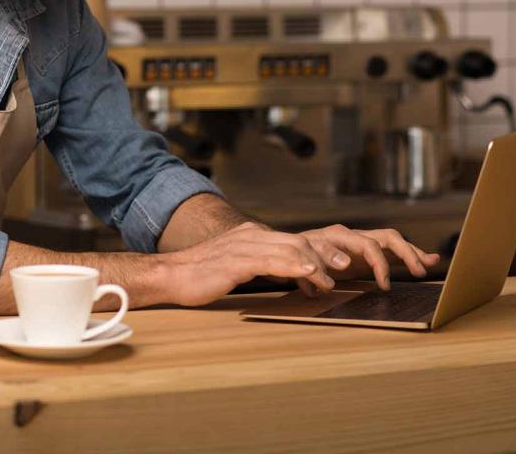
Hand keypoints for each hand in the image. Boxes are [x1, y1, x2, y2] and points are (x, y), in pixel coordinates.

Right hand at [158, 222, 336, 306]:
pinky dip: (295, 267)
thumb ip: (257, 264)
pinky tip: (310, 274)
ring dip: (315, 265)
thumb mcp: (234, 266)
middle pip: (297, 242)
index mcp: (251, 236)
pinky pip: (273, 261)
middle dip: (324, 255)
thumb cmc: (200, 275)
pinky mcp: (237, 261)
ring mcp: (244, 247)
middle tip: (345, 268)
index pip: (292, 241)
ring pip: (290, 249)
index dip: (316, 254)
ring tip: (332, 280)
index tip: (333, 269)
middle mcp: (251, 236)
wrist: (170, 275)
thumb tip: (280, 274)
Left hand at [296, 224, 440, 294]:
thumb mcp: (302, 259)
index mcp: (339, 235)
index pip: (367, 245)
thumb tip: (343, 264)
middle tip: (419, 272)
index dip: (379, 264)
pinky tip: (428, 261)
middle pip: (387, 237)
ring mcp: (362, 243)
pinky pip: (390, 252)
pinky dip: (408, 256)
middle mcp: (354, 236)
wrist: (288, 250)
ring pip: (393, 242)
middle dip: (406, 253)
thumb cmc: (295, 255)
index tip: (385, 285)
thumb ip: (319, 261)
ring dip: (412, 252)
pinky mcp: (366, 253)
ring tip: (432, 262)